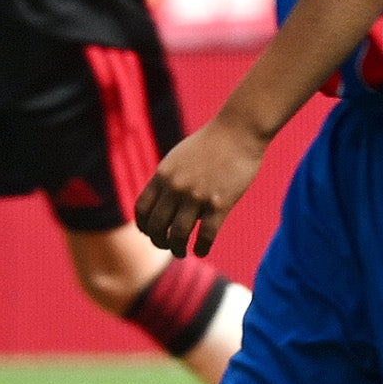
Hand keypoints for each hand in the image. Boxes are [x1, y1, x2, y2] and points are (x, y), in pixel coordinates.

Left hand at [134, 114, 258, 255]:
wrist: (240, 130)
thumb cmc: (212, 141)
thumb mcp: (179, 157)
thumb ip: (168, 179)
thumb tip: (164, 201)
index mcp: (163, 176)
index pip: (142, 210)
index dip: (144, 226)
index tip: (151, 232)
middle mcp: (176, 188)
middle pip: (157, 226)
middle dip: (159, 241)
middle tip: (166, 245)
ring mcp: (197, 196)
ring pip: (179, 234)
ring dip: (177, 248)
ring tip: (181, 252)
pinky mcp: (220, 203)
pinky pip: (207, 234)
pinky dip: (202, 247)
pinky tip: (201, 251)